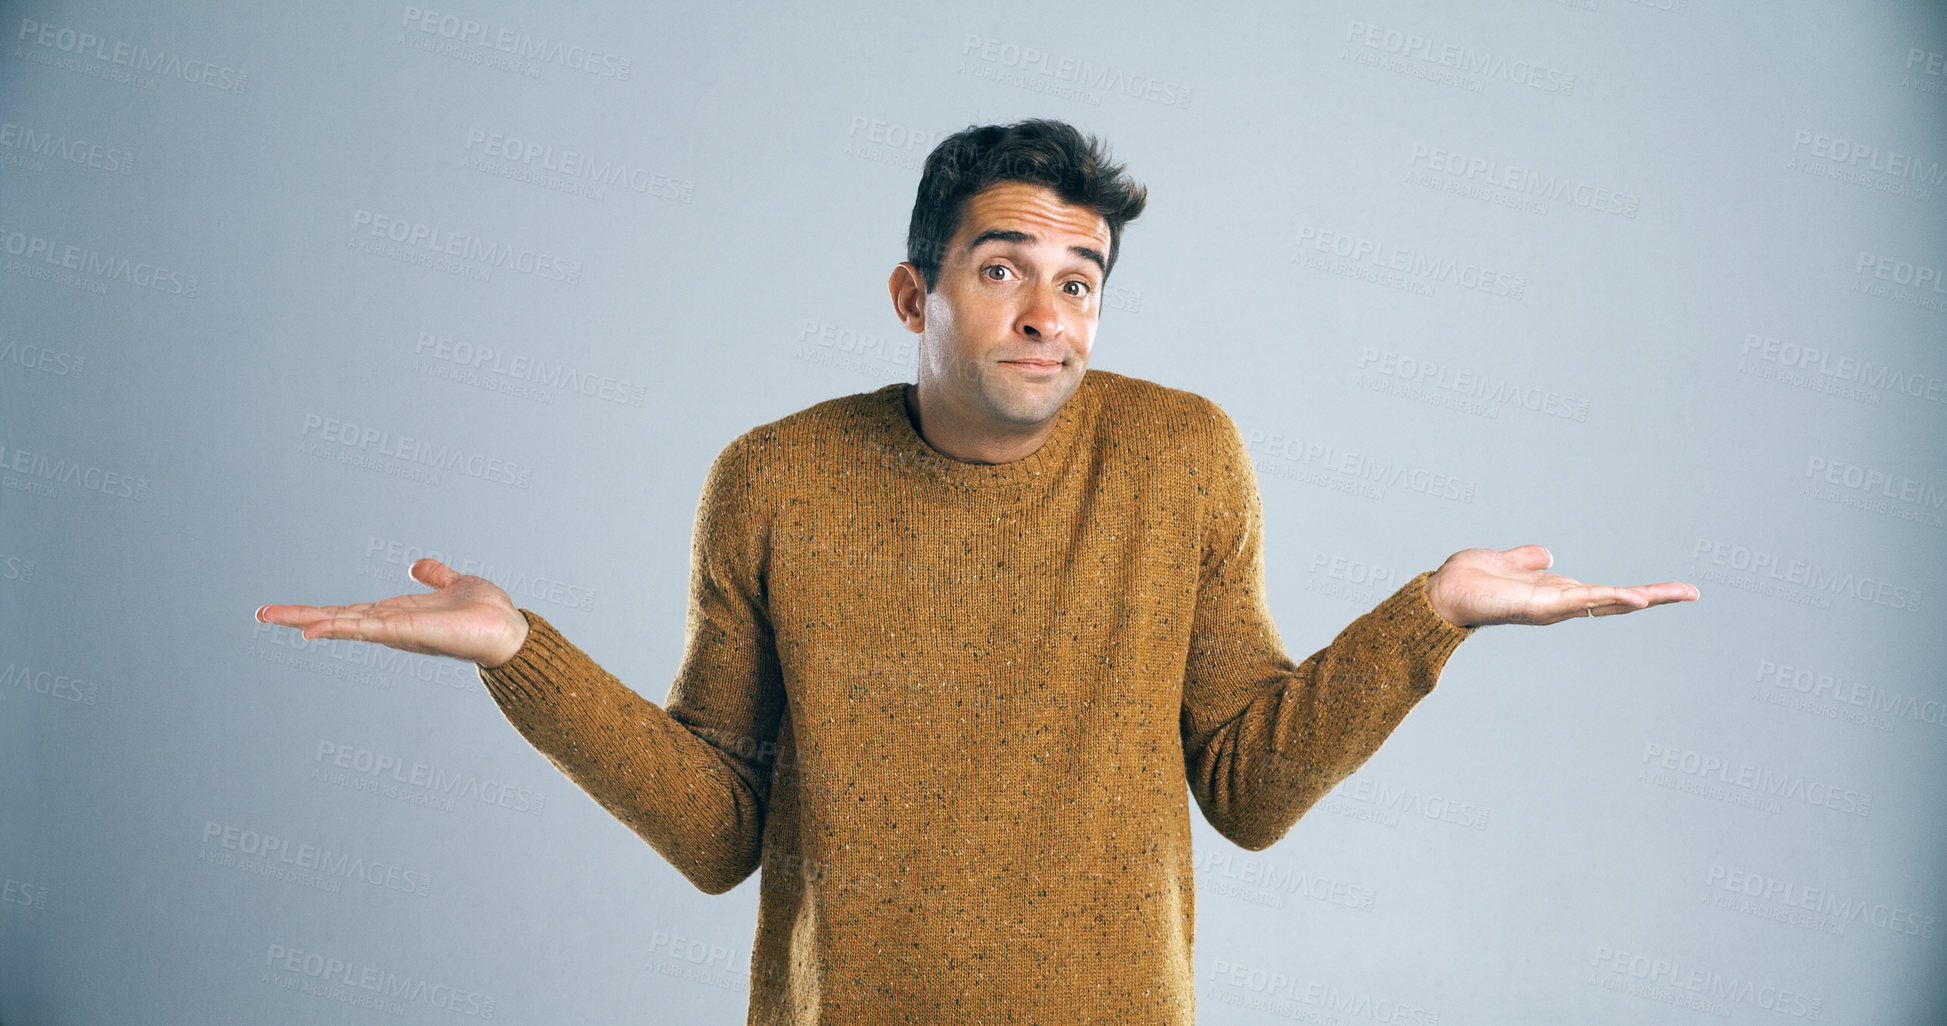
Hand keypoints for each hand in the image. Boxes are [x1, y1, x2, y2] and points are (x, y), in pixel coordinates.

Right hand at [256, 558, 530, 667]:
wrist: (509, 630)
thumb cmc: (486, 613)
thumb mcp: (455, 584)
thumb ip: (435, 576)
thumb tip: (417, 565)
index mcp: (397, 614)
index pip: (350, 611)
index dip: (320, 611)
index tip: (287, 612)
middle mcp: (391, 624)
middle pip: (337, 618)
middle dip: (299, 617)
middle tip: (261, 614)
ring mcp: (396, 630)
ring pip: (343, 623)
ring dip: (308, 620)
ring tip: (272, 617)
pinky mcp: (407, 631)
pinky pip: (366, 628)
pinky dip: (339, 628)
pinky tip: (313, 629)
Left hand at [1424, 544, 1698, 627]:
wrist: (1442, 592)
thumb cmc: (1471, 580)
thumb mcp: (1509, 563)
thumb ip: (1528, 559)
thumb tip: (1547, 554)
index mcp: (1556, 593)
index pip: (1605, 593)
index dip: (1636, 592)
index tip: (1670, 590)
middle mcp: (1560, 604)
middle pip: (1617, 601)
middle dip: (1656, 597)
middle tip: (1693, 593)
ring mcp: (1553, 607)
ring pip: (1608, 602)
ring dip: (1644, 598)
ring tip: (1679, 594)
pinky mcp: (1540, 606)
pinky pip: (1582, 602)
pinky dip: (1609, 599)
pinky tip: (1635, 598)